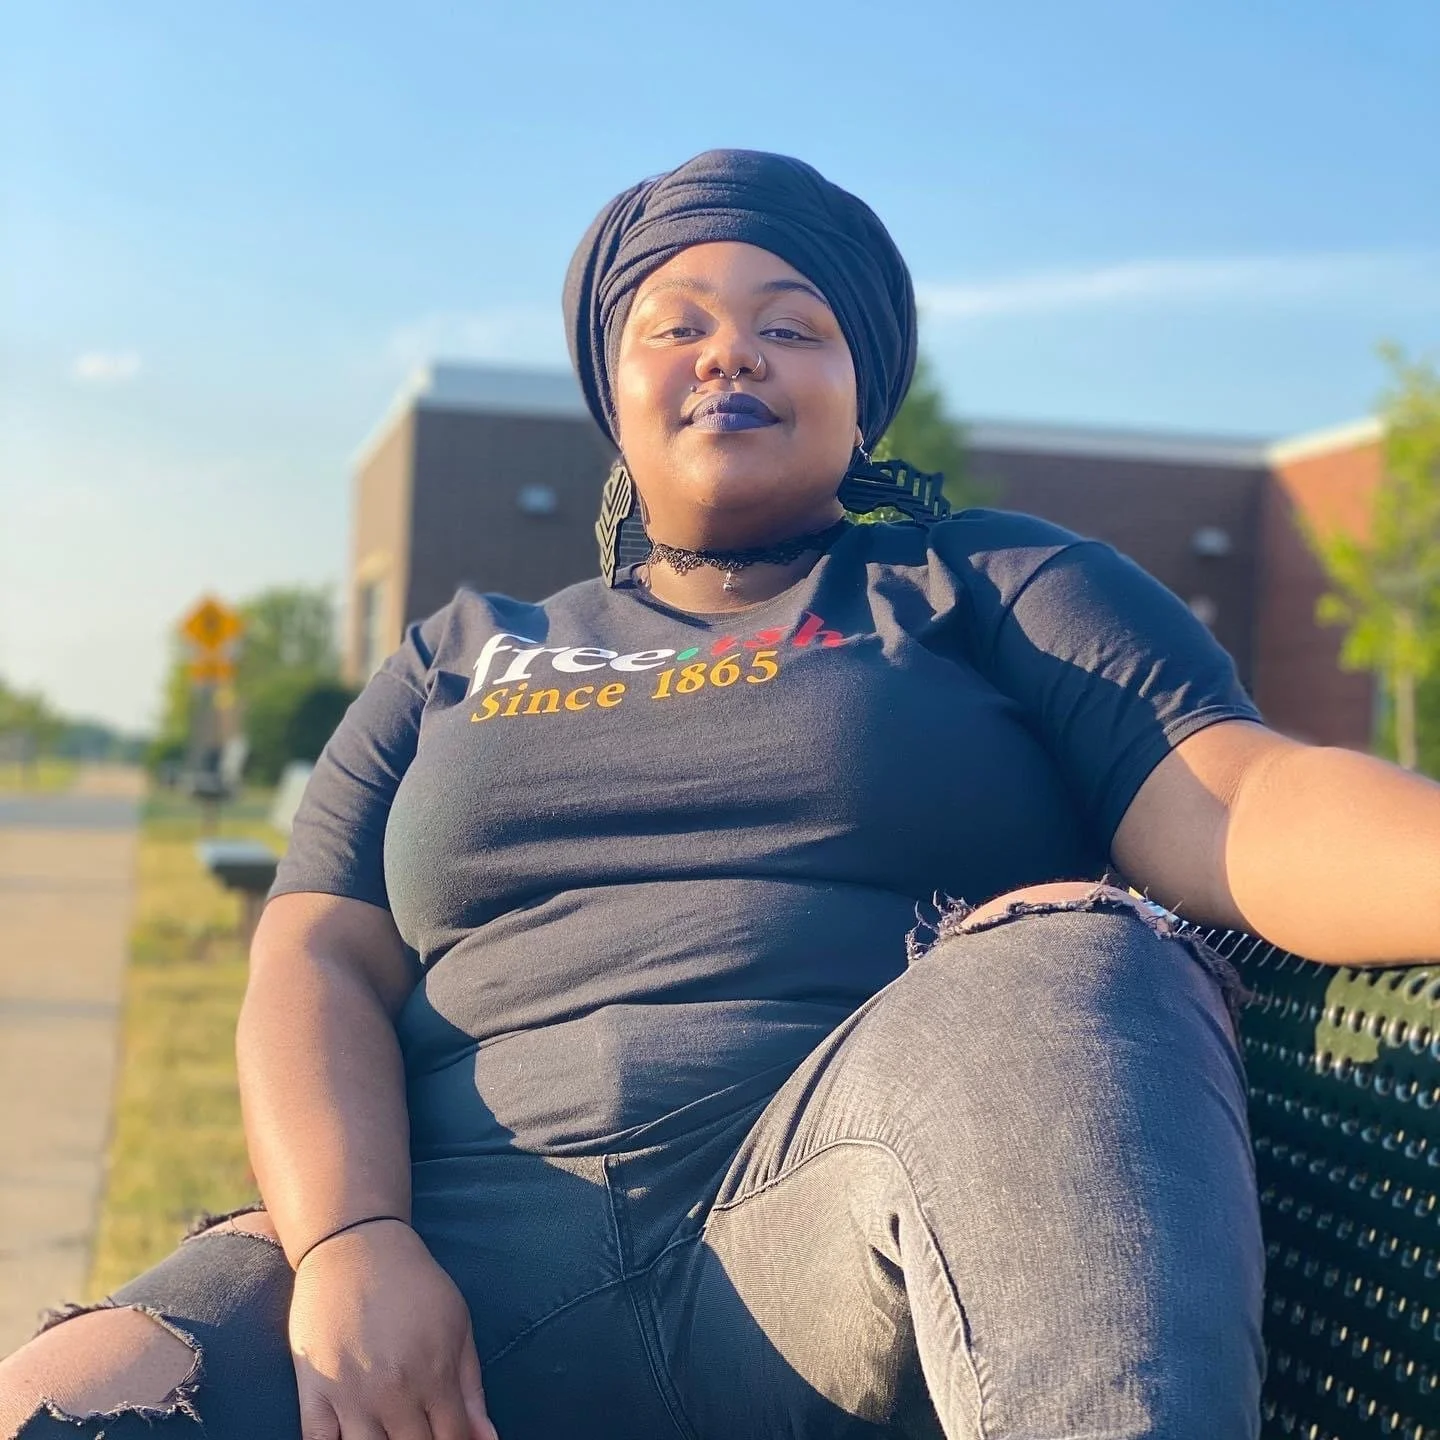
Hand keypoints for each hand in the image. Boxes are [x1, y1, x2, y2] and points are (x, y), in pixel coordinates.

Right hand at [289, 1218, 499, 1439]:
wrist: (356, 1247)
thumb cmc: (414, 1283)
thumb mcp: (458, 1325)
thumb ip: (472, 1388)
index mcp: (434, 1376)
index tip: (450, 1435)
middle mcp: (393, 1394)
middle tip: (418, 1428)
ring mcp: (350, 1397)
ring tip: (391, 1431)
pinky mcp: (312, 1393)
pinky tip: (351, 1437)